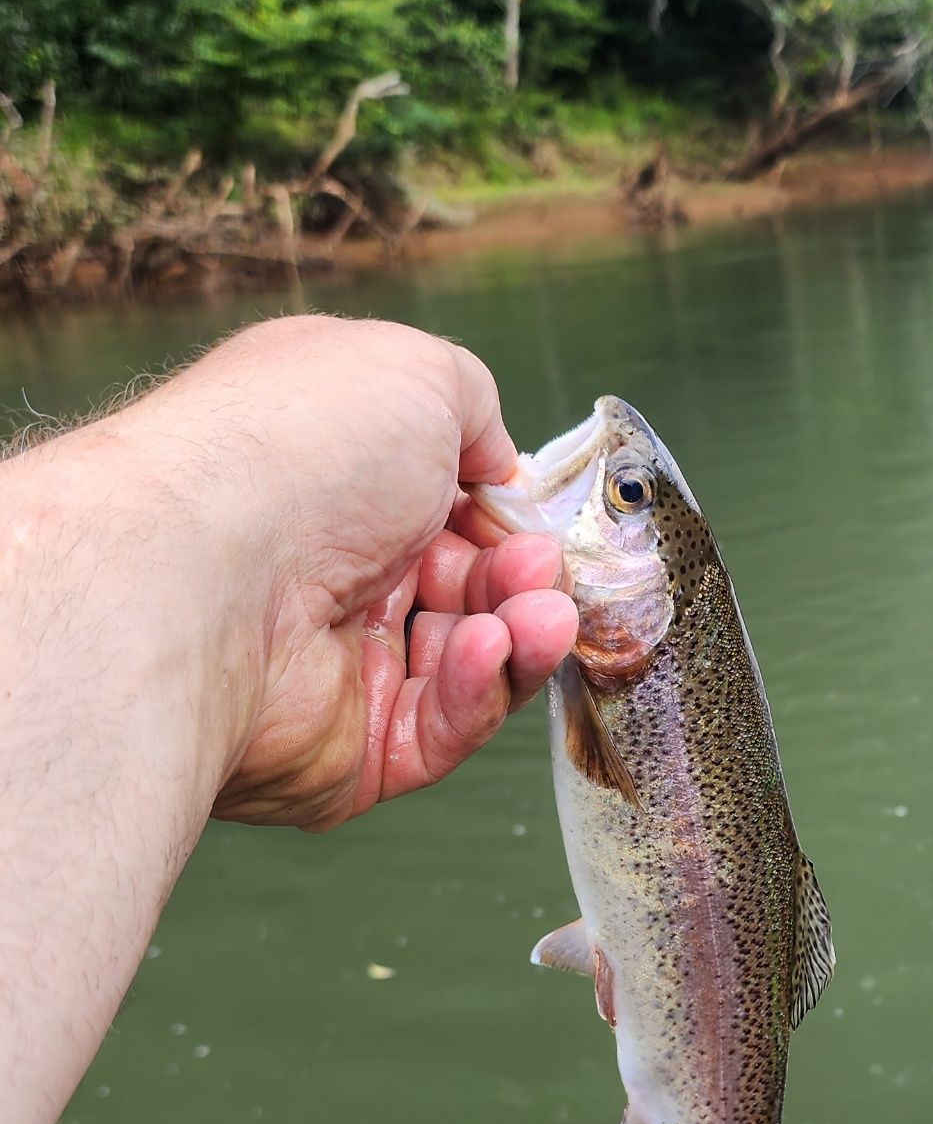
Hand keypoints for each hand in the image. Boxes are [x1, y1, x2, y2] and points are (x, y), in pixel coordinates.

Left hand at [131, 313, 576, 828]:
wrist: (205, 571)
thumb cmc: (295, 451)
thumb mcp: (411, 372)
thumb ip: (474, 409)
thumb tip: (498, 467)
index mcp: (338, 483)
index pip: (450, 514)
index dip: (507, 520)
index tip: (536, 520)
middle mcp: (331, 572)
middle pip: (470, 592)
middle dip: (523, 580)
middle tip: (534, 570)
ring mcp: (338, 665)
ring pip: (468, 666)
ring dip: (518, 635)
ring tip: (534, 616)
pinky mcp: (349, 751)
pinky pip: (441, 731)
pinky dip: (477, 688)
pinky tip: (485, 647)